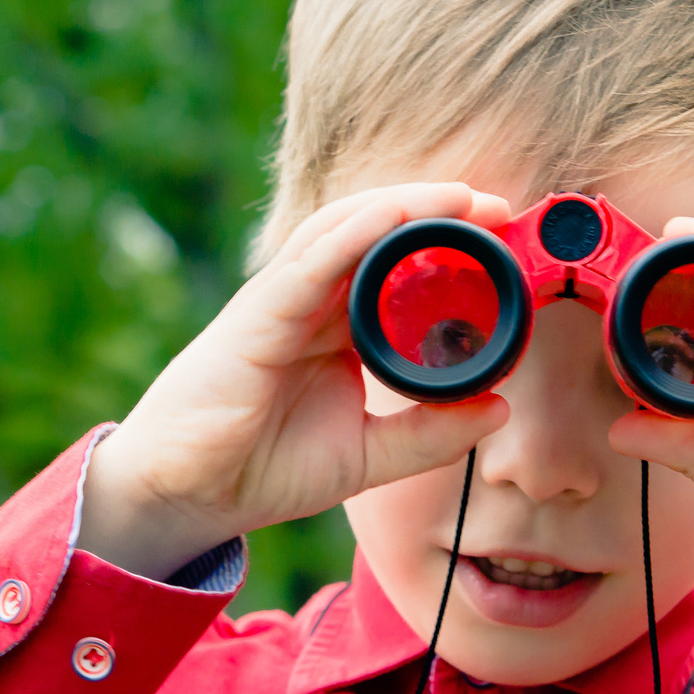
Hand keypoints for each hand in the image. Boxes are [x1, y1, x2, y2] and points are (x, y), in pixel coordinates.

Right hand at [78, 183, 514, 580]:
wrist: (190, 497)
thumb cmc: (262, 468)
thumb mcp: (367, 455)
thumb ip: (429, 433)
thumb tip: (499, 409)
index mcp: (335, 329)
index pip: (395, 267)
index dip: (449, 246)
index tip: (504, 239)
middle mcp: (310, 304)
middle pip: (375, 234)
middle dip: (436, 212)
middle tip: (497, 206)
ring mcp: (281, 304)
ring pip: (345, 230)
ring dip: (405, 206)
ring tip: (460, 197)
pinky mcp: (256, 317)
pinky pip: (309, 263)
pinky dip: (354, 233)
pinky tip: (395, 215)